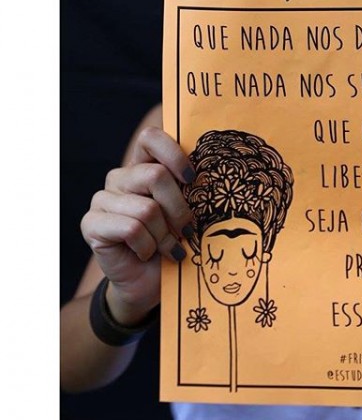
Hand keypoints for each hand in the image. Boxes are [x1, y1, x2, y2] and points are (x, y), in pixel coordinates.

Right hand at [81, 126, 194, 323]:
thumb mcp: (187, 212)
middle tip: (186, 230)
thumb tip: (212, 175)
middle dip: (179, 208)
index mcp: (143, 166)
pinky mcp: (92, 224)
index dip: (173, 154)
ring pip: (146, 209)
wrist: (149, 282)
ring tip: (169, 247)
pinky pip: (131, 229)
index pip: (150, 138)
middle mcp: (120, 178)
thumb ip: (191, 190)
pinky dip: (148, 246)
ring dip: (164, 235)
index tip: (192, 179)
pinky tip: (148, 253)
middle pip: (155, 176)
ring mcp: (103, 199)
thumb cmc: (173, 241)